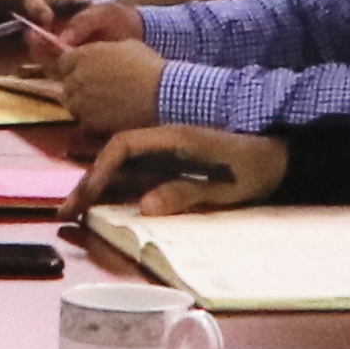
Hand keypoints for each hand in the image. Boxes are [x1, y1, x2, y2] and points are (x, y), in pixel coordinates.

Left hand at [48, 40, 167, 134]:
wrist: (162, 94)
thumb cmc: (149, 67)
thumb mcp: (126, 47)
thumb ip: (103, 51)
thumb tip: (97, 55)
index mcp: (85, 55)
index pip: (64, 63)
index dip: (74, 69)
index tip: (86, 75)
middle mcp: (78, 77)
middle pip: (68, 86)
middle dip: (79, 89)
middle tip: (100, 94)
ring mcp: (81, 100)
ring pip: (73, 106)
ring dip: (85, 108)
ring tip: (106, 109)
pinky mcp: (88, 121)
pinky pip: (83, 125)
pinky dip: (93, 125)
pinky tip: (109, 121)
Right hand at [76, 126, 283, 215]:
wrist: (283, 151)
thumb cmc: (259, 168)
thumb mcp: (227, 187)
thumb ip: (186, 193)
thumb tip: (143, 206)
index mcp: (177, 138)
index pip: (124, 145)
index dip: (101, 169)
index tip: (86, 196)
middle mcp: (167, 138)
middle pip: (115, 153)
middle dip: (89, 181)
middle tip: (66, 210)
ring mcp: (170, 147)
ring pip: (123, 160)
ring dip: (98, 182)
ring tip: (76, 208)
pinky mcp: (175, 158)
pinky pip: (138, 167)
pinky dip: (117, 182)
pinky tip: (106, 199)